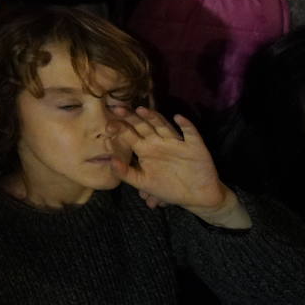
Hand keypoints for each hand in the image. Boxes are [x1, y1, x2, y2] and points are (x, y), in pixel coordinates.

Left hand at [110, 107, 249, 227]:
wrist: (196, 196)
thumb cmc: (167, 188)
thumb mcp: (144, 183)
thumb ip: (126, 173)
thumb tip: (110, 161)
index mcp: (144, 149)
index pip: (129, 135)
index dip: (119, 129)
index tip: (107, 124)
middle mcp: (158, 142)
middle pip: (143, 126)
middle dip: (131, 117)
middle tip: (118, 108)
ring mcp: (175, 142)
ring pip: (163, 126)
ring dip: (154, 117)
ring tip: (142, 110)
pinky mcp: (194, 145)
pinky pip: (190, 133)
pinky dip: (186, 125)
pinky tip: (179, 118)